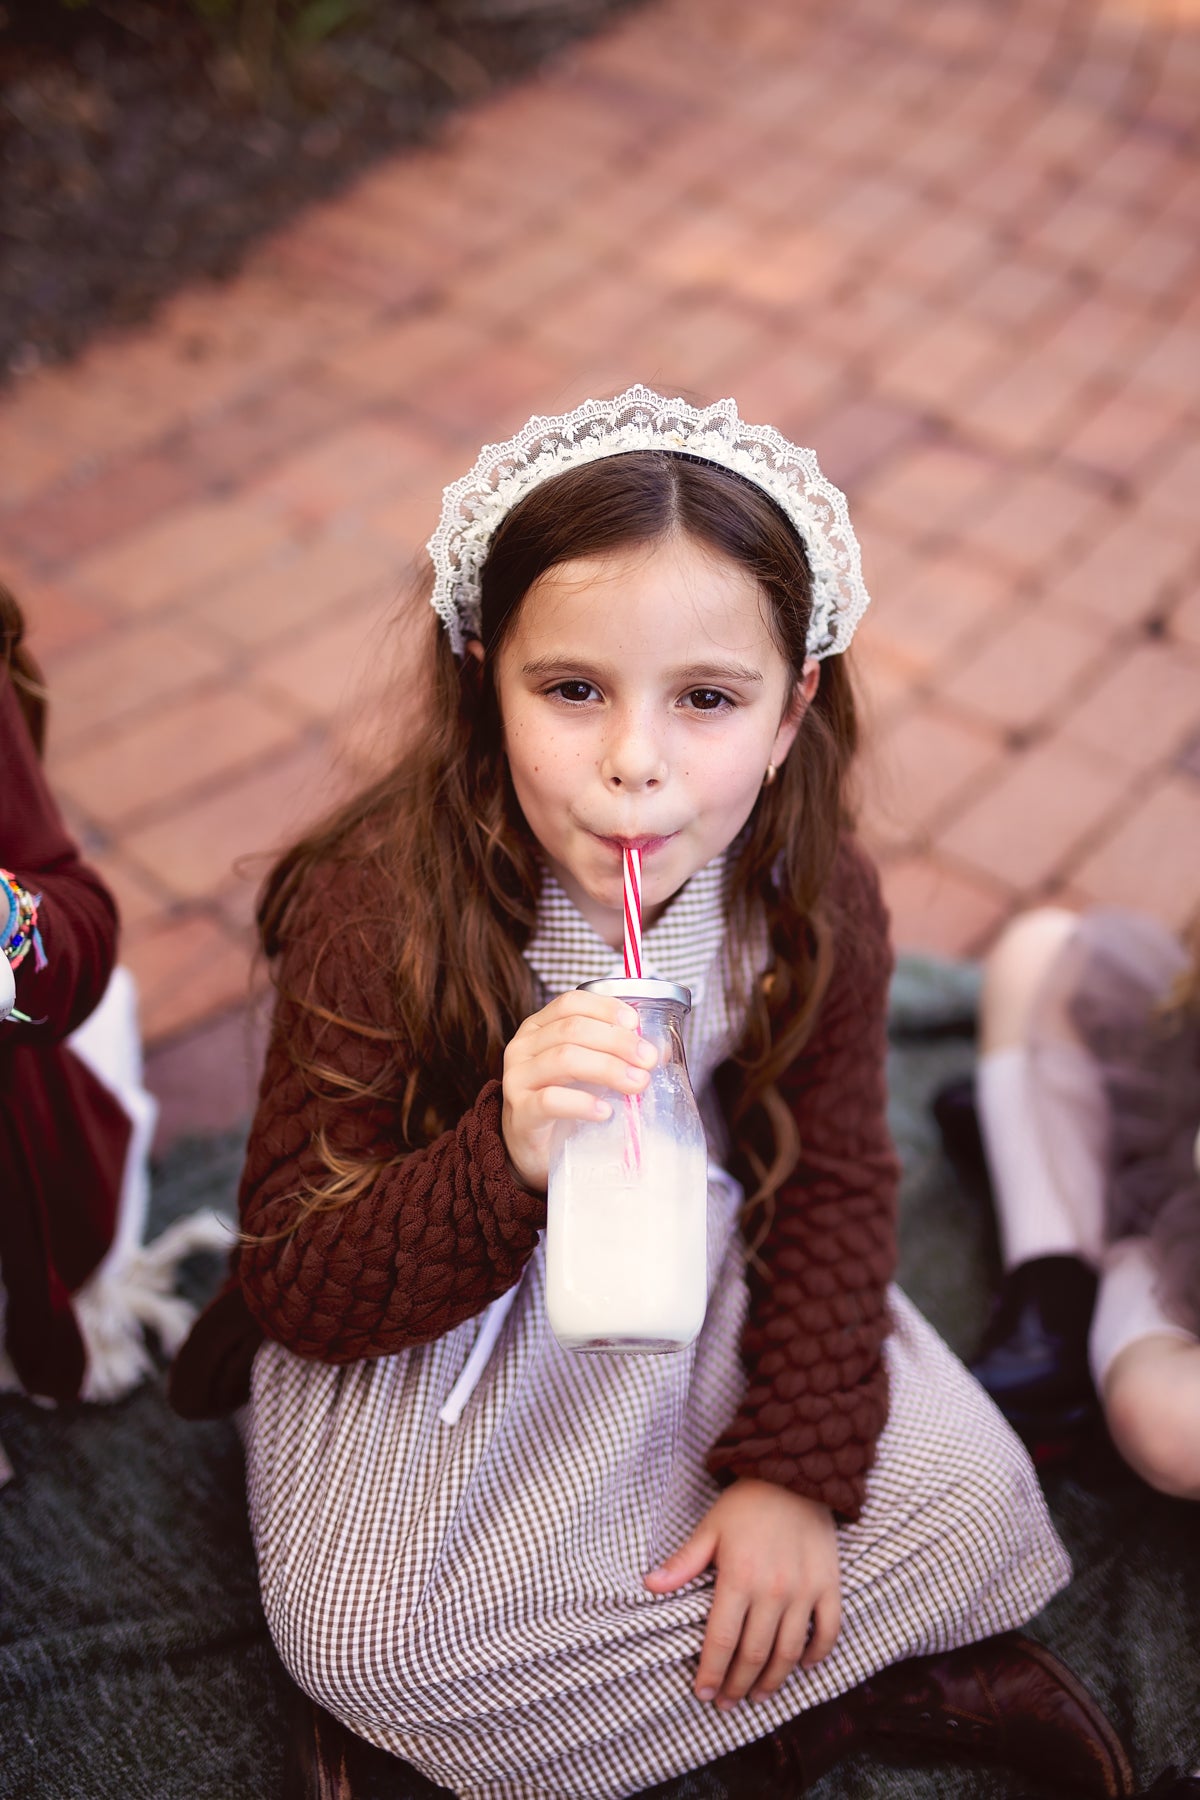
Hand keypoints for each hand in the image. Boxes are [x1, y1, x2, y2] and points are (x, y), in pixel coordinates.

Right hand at [501, 989, 656, 1191]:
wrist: (533, 1150)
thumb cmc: (564, 1103)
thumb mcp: (587, 1072)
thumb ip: (615, 1054)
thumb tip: (661, 1049)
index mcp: (539, 1028)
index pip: (570, 1003)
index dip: (605, 1008)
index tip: (636, 1024)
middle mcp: (523, 1047)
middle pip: (572, 1029)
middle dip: (617, 1041)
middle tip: (648, 1059)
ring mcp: (517, 1079)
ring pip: (564, 1059)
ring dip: (607, 1068)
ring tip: (637, 1083)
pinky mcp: (521, 1113)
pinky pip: (551, 1100)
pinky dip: (582, 1103)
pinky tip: (605, 1111)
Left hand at [644, 1479, 840, 1708]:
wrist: (795, 1476)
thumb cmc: (746, 1504)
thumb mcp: (710, 1528)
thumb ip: (683, 1562)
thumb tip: (649, 1585)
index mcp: (739, 1577)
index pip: (722, 1640)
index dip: (710, 1672)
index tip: (701, 1693)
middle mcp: (774, 1590)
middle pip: (754, 1654)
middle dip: (737, 1685)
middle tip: (726, 1703)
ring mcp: (805, 1590)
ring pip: (789, 1651)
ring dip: (773, 1680)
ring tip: (757, 1697)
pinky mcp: (829, 1585)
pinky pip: (828, 1630)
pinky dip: (817, 1654)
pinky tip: (803, 1666)